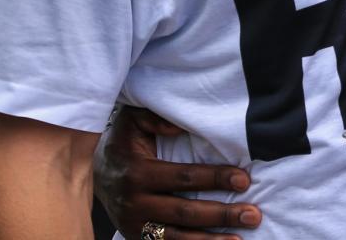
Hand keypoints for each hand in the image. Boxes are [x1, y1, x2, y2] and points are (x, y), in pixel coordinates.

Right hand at [95, 106, 260, 239]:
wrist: (92, 172)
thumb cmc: (123, 141)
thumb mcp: (133, 121)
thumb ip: (156, 118)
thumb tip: (182, 127)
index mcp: (138, 173)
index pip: (184, 178)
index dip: (215, 179)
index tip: (244, 180)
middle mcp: (135, 204)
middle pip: (184, 213)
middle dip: (221, 215)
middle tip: (253, 215)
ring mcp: (134, 227)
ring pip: (176, 239)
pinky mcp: (135, 239)